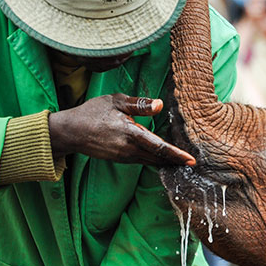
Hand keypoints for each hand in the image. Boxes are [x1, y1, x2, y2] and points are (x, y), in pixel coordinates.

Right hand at [48, 93, 195, 165]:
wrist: (71, 132)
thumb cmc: (93, 112)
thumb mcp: (115, 101)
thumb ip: (139, 104)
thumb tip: (159, 105)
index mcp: (130, 133)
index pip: (158, 146)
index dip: (176, 154)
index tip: (191, 160)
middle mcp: (129, 149)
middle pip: (158, 158)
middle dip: (176, 161)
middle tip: (194, 164)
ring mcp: (124, 157)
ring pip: (151, 162)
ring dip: (167, 163)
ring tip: (183, 163)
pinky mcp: (121, 159)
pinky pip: (143, 161)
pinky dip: (155, 161)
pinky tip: (164, 160)